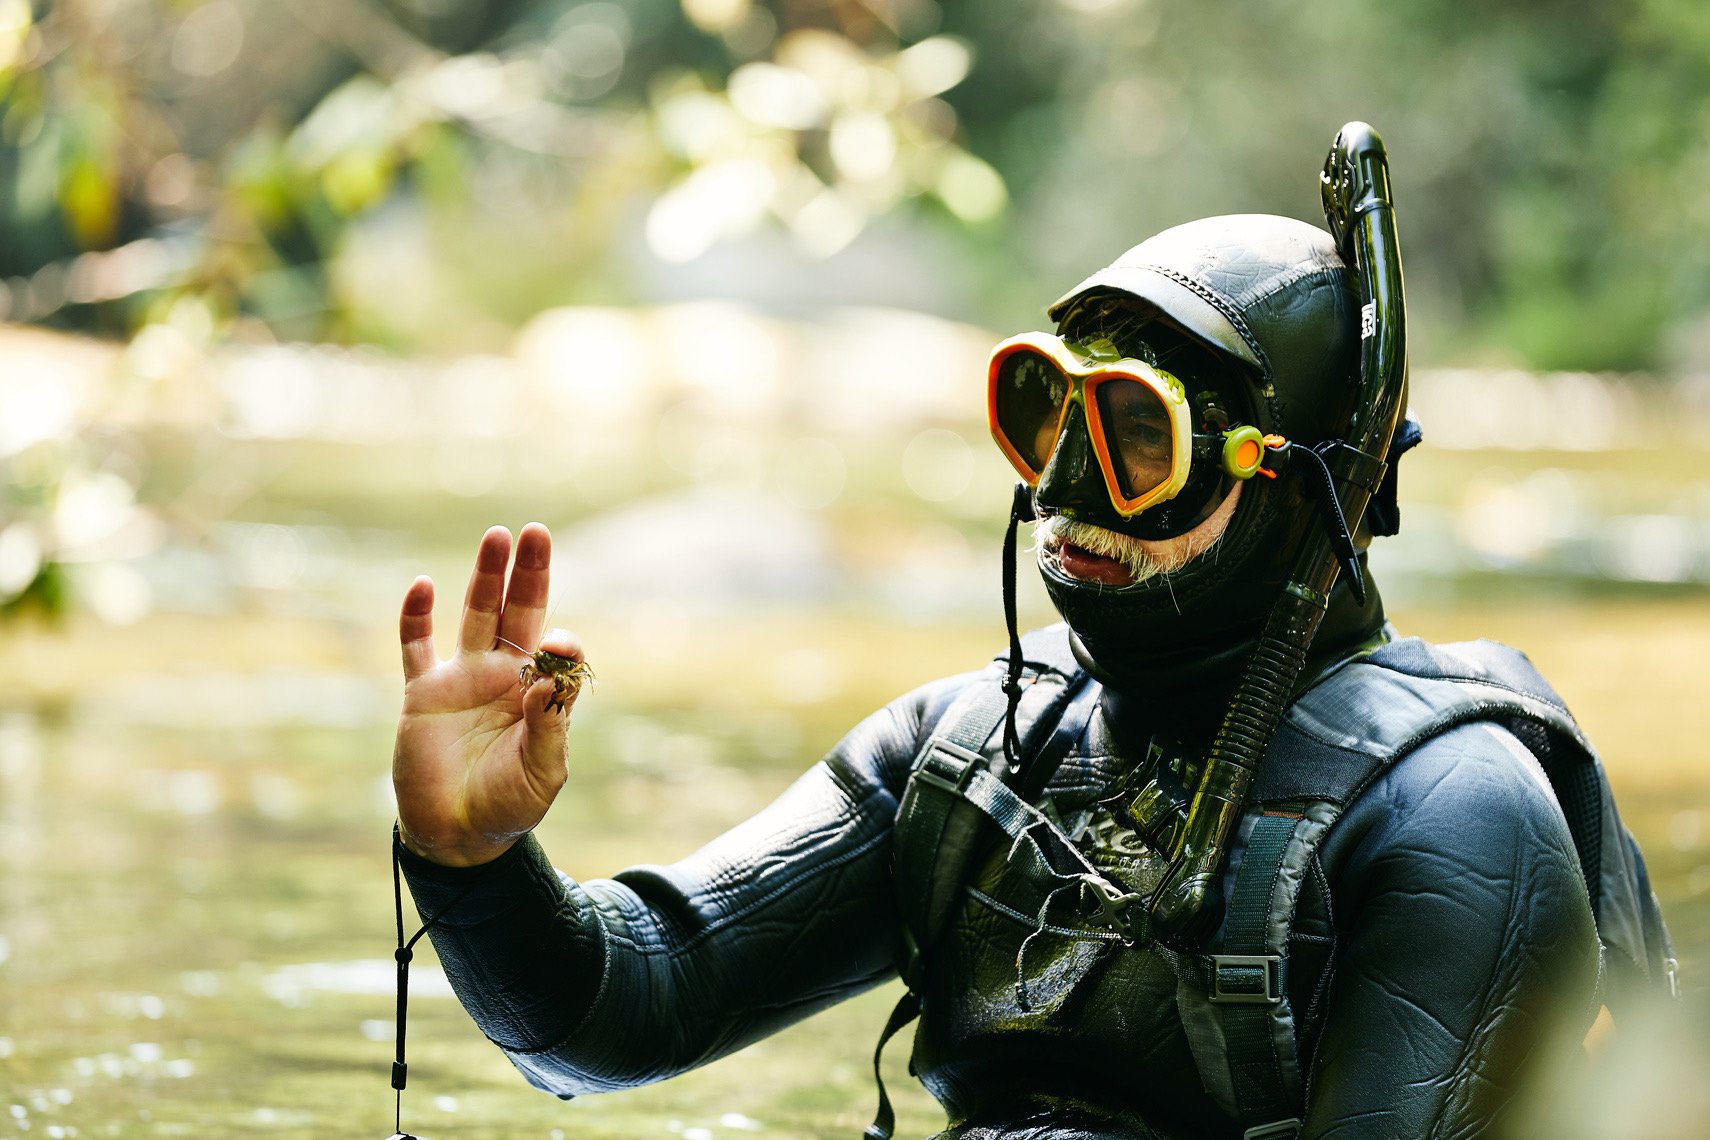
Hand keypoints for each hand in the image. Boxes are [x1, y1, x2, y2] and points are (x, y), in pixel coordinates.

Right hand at [392, 523, 584, 865]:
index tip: (557, 643)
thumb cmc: (510, 804)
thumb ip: (548, 726)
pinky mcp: (424, 693)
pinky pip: (416, 647)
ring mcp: (463, 679)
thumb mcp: (542, 771)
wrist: (458, 834)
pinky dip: (416, 617)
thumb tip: (547, 678)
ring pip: (475, 615)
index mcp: (539, 692)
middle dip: (528, 573)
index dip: (559, 639)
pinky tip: (422, 585)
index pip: (555, 649)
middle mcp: (503, 676)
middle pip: (518, 612)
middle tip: (536, 532)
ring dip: (485, 577)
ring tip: (497, 536)